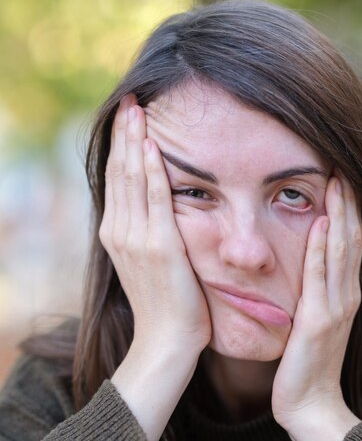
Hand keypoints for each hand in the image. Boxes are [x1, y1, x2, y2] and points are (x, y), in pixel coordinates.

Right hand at [99, 94, 211, 355]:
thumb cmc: (164, 304)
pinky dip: (155, 170)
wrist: (166, 339)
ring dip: (136, 142)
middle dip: (125, 134)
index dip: (121, 146)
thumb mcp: (146, 263)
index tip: (127, 118)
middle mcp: (119, 231)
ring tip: (138, 110)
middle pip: (120, 172)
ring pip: (134, 179)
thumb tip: (155, 209)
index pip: (117, 179)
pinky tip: (155, 145)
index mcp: (115, 233)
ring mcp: (136, 238)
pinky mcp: (160, 245)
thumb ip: (146, 233)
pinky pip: (157, 199)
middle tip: (130, 101)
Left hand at [271, 174, 361, 433]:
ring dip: (338, 215)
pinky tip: (319, 224)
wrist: (310, 406)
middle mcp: (344, 296)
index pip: (347, 245)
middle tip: (341, 168)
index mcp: (342, 296)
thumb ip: (313, 297)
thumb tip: (304, 272)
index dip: (346, 212)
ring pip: (339, 252)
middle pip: (349, 240)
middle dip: (346, 203)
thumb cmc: (306, 366)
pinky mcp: (318, 322)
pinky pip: (319, 277)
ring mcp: (335, 308)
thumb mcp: (313, 324)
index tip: (339, 181)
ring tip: (336, 182)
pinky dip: (320, 249)